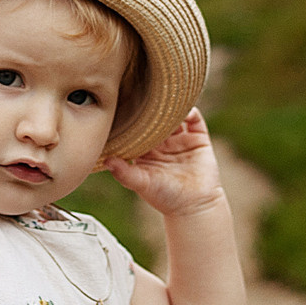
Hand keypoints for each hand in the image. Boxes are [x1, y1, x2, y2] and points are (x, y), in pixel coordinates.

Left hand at [108, 108, 226, 218]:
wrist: (195, 207)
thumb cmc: (165, 198)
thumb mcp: (142, 184)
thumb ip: (124, 173)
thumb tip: (107, 160)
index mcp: (146, 150)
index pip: (137, 128)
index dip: (132, 118)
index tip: (126, 107)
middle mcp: (162, 142)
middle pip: (155, 119)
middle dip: (151, 109)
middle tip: (145, 98)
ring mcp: (180, 139)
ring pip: (174, 116)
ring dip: (170, 108)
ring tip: (165, 103)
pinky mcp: (198, 138)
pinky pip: (195, 119)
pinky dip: (190, 112)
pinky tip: (184, 113)